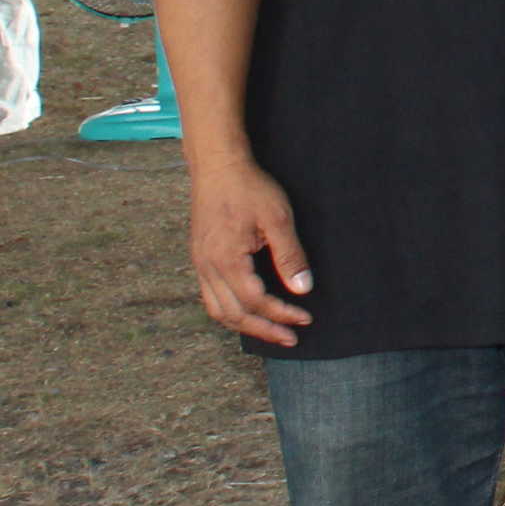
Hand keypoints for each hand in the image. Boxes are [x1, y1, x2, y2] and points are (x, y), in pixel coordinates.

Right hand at [188, 158, 313, 347]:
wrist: (218, 167)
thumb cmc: (250, 189)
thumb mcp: (278, 219)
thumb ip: (290, 256)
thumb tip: (303, 289)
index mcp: (226, 260)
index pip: (255, 301)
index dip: (281, 314)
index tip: (305, 318)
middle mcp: (207, 268)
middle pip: (232, 314)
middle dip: (263, 329)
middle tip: (290, 337)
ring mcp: (200, 265)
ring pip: (217, 309)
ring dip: (244, 325)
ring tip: (270, 330)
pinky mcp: (200, 258)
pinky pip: (211, 296)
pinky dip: (230, 310)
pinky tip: (248, 310)